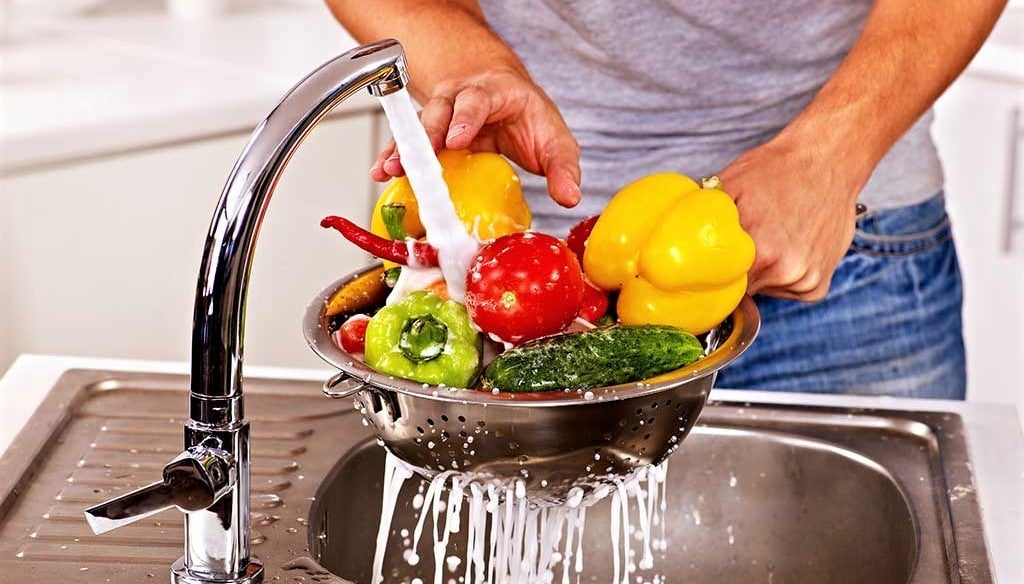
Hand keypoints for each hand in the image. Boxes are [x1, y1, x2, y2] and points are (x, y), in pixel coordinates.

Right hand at [370, 67, 581, 207]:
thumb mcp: (553, 138)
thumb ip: (563, 167)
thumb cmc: (527, 117)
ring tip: (392, 169)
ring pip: (418, 126)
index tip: (457, 139)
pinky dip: (394, 156)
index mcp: (494, 93)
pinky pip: (408, 143)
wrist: (504, 96)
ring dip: (405, 148)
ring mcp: (441, 113)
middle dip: (427, 134)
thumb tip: (569, 197)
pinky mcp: (429, 133)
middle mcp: (461, 97)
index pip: (477, 101)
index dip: (465, 119)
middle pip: (439, 109)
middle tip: (419, 158)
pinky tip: (382, 172)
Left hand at [716, 135, 870, 301]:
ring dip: (762, 273)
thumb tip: (673, 239)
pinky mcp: (820, 282)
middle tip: (744, 241)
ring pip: (765, 290)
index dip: (713, 277)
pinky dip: (785, 277)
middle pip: (742, 290)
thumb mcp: (729, 184)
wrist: (827, 159)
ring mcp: (806, 277)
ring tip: (771, 237)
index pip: (721, 287)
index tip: (710, 266)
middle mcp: (785, 270)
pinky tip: (788, 248)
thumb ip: (701, 218)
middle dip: (736, 271)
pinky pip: (789, 292)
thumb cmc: (778, 168)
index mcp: (758, 252)